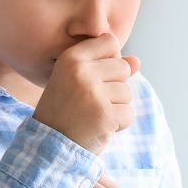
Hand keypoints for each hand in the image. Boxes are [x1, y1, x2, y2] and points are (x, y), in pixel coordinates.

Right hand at [33, 33, 140, 154]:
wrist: (49, 146)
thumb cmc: (64, 111)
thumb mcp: (77, 82)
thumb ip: (107, 67)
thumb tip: (137, 61)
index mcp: (70, 58)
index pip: (110, 41)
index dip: (109, 60)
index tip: (94, 77)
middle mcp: (81, 72)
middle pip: (122, 67)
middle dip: (114, 87)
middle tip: (90, 102)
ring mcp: (93, 93)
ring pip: (127, 92)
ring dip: (116, 107)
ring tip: (92, 115)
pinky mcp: (105, 115)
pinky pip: (128, 113)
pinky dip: (118, 124)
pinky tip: (99, 127)